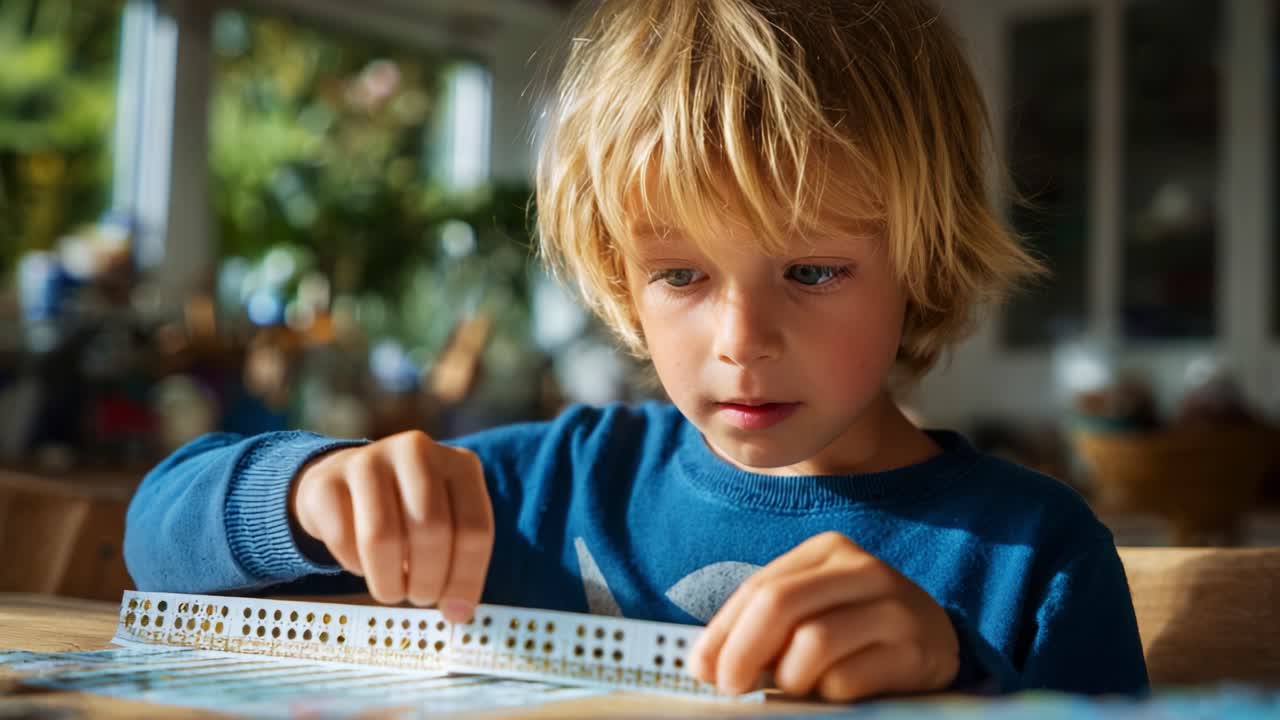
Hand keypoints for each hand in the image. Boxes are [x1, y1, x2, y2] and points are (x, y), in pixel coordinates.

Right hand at [290, 431, 492, 621]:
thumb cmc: (406, 511)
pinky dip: (353, 565)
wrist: (344, 481)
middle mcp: (418, 452)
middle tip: (420, 598)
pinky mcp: (327, 479)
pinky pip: (342, 538)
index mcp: (461, 464)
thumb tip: (458, 612)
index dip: (466, 578)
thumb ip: (458, 560)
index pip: (475, 529)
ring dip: (389, 580)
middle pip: (431, 531)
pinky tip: (361, 562)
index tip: (456, 611)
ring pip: (383, 537)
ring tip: (393, 590)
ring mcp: (369, 460)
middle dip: (427, 579)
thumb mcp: (446, 523)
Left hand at [688, 531, 958, 701]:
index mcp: (829, 550)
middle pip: (780, 604)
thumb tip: (705, 664)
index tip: (701, 668)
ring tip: (794, 687)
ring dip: (789, 677)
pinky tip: (836, 692)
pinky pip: (849, 679)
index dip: (722, 631)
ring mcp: (895, 607)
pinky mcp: (917, 651)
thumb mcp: (812, 613)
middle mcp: (863, 569)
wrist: (938, 644)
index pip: (759, 588)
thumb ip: (763, 627)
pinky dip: (829, 694)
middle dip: (742, 651)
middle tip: (729, 687)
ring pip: (813, 641)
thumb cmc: (857, 632)